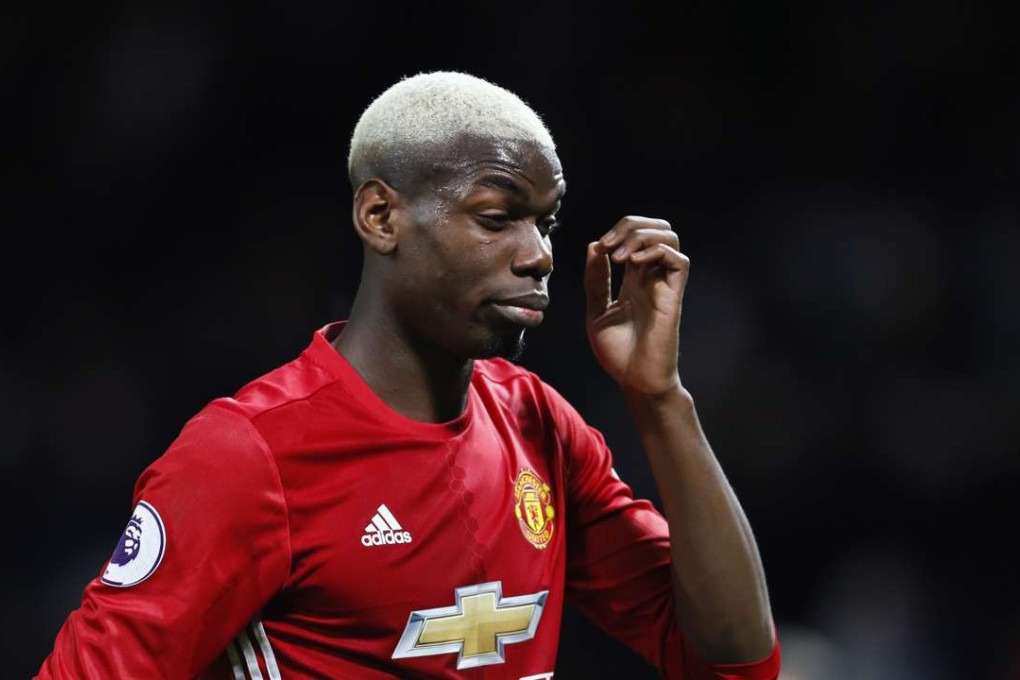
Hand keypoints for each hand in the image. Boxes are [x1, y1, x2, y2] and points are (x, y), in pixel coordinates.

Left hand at [584, 216, 689, 396]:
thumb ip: (596, 281)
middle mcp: (651, 277)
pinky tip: (634, 263)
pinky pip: (679, 261)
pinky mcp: (673, 297)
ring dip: (641, 236)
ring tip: (619, 256)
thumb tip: (593, 246)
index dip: (616, 232)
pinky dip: (656, 251)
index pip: (635, 237)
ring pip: (669, 237)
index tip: (597, 249)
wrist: (634, 381)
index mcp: (633, 279)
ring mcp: (663, 285)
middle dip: (631, 225)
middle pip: (656, 229)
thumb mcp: (596, 311)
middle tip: (609, 244)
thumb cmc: (617, 354)